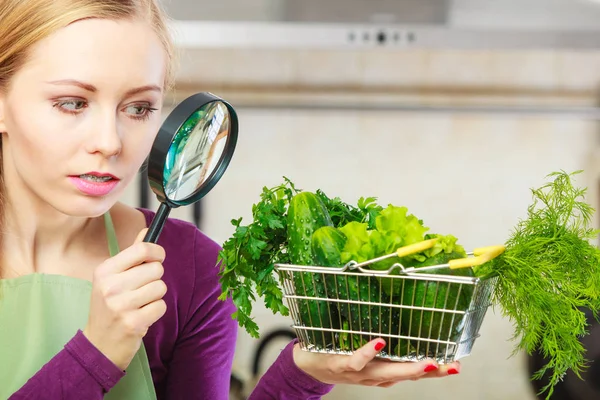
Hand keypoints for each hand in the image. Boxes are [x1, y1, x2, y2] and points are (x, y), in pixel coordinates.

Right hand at [83, 228, 167, 369]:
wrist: (98, 345)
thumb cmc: (109, 306)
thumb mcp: (112, 278)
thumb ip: (132, 254)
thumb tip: (147, 230)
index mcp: (105, 270)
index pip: (142, 249)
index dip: (157, 252)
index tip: (157, 258)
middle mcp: (110, 286)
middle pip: (156, 269)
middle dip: (155, 278)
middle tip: (142, 289)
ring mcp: (121, 306)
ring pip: (161, 287)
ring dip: (155, 296)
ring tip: (140, 303)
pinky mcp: (133, 323)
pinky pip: (161, 306)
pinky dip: (156, 311)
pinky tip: (142, 315)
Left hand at [293, 338, 459, 387]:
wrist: (307, 366)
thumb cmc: (338, 356)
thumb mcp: (365, 351)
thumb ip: (382, 339)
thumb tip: (400, 315)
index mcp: (383, 371)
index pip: (414, 372)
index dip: (437, 371)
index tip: (457, 364)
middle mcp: (375, 376)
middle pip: (406, 376)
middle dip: (430, 373)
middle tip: (452, 367)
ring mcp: (359, 373)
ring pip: (386, 372)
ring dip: (407, 369)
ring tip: (427, 362)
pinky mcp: (341, 365)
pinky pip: (357, 360)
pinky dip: (369, 352)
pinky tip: (380, 343)